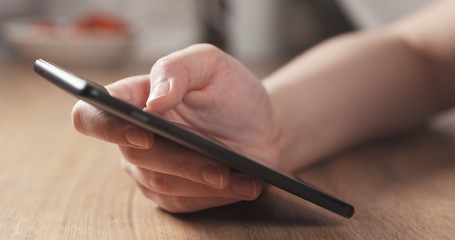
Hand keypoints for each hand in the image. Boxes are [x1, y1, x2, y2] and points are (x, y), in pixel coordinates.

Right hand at [71, 44, 279, 211]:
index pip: (93, 114)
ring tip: (236, 176)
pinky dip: (215, 194)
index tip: (144, 134)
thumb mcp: (209, 65)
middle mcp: (134, 136)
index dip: (108, 127)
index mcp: (134, 99)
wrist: (261, 124)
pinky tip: (242, 185)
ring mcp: (150, 168)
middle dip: (180, 162)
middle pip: (135, 155)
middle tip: (218, 167)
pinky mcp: (171, 193)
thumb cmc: (231, 91)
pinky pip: (183, 201)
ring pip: (161, 182)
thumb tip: (153, 101)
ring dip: (201, 181)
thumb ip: (176, 70)